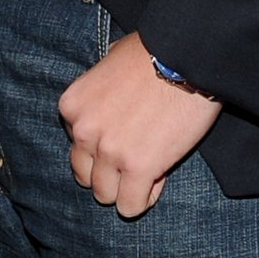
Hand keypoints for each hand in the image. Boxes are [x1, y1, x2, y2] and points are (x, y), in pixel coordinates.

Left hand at [59, 31, 220, 217]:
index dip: (104, 145)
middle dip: (109, 172)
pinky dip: (143, 200)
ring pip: (105, 195)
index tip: (126, 138)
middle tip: (135, 159)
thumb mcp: (111, 60)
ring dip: (125, 188)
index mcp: (71, 107)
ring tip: (148, 171)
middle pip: (86, 175)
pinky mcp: (138, 168)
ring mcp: (109, 152)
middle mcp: (82, 131)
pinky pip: (130, 206)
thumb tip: (108, 95)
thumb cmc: (155, 51)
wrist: (186, 55)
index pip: (77, 145)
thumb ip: (101, 85)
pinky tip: (157, 180)